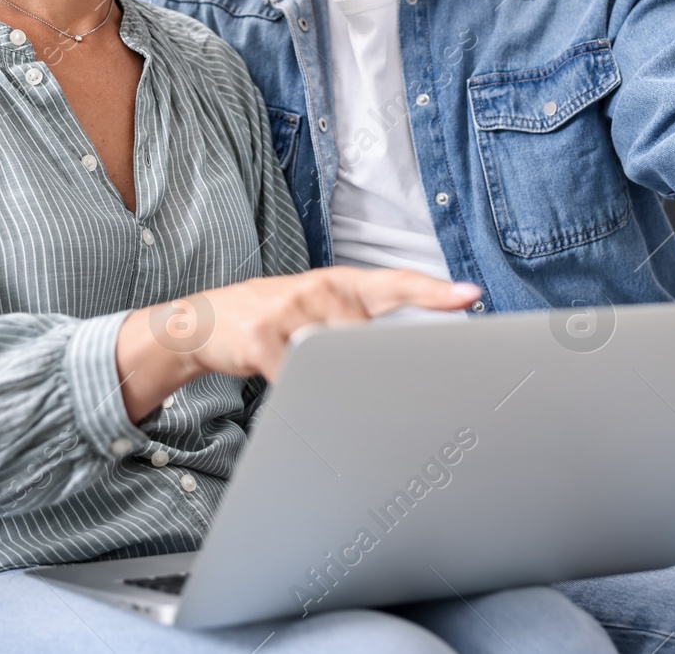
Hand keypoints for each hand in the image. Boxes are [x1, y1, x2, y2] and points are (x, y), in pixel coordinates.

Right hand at [115, 268, 479, 419]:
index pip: (397, 283)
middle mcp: (320, 288)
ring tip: (305, 371)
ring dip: (327, 378)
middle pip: (367, 338)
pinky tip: (282, 380)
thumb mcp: (319, 311)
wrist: (204, 321)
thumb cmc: (275, 321)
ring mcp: (290, 310)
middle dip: (370, 367)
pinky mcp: (263, 336)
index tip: (470, 296)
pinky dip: (295, 391)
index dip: (435, 292)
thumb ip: (357, 326)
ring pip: (333, 357)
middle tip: (366, 381)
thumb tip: (401, 361)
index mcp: (341, 283)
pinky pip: (296, 378)